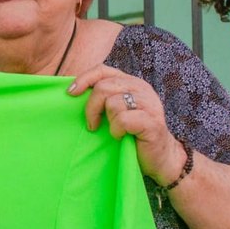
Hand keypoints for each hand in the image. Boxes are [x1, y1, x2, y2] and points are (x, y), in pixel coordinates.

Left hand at [68, 65, 184, 184]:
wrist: (159, 158)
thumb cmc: (132, 135)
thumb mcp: (115, 111)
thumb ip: (102, 98)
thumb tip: (72, 92)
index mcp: (131, 82)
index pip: (103, 70)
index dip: (84, 79)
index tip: (70, 93)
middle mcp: (141, 88)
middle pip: (103, 87)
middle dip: (91, 108)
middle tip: (93, 125)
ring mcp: (149, 104)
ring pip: (113, 103)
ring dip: (108, 122)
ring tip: (115, 131)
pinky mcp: (152, 121)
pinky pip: (122, 120)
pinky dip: (117, 131)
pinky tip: (122, 137)